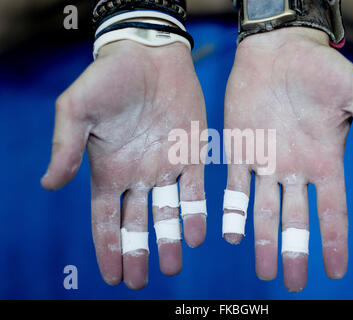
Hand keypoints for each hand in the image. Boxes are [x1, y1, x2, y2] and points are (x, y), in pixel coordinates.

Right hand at [41, 40, 206, 288]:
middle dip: (137, 252)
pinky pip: (196, 190)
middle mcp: (138, 175)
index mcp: (109, 171)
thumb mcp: (77, 110)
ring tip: (171, 266)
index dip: (108, 248)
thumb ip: (65, 147)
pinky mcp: (192, 154)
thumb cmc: (109, 78)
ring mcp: (167, 166)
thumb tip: (49, 185)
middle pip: (136, 224)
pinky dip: (195, 212)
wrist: (150, 54)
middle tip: (139, 282)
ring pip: (168, 213)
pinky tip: (196, 234)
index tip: (113, 277)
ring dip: (169, 240)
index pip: (105, 219)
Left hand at [224, 28, 352, 291]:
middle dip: (294, 251)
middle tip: (293, 284)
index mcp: (324, 161)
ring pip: (263, 211)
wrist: (278, 49)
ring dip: (264, 241)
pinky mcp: (240, 149)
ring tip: (265, 270)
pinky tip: (232, 234)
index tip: (336, 270)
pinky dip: (234, 210)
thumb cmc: (320, 68)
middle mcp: (294, 169)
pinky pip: (235, 186)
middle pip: (295, 220)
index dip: (335, 241)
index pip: (332, 211)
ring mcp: (266, 162)